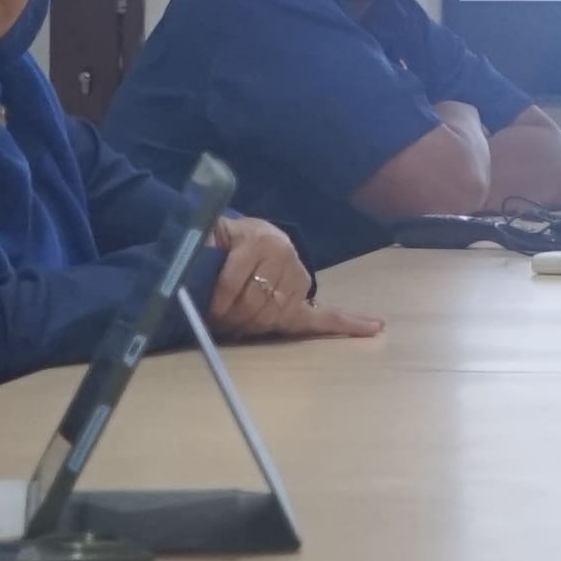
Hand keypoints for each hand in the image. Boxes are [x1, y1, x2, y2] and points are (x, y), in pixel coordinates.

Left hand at [200, 212, 380, 341]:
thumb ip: (197, 245)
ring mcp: (297, 278)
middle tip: (219, 322)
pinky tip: (374, 326)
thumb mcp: (207, 234)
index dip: (220, 299)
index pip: (236, 278)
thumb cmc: (223, 241)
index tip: (208, 311)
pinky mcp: (304, 297)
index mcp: (258, 239)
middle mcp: (283, 256)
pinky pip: (326, 315)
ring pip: (274, 315)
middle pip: (255, 301)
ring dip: (253, 325)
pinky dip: (351, 324)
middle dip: (233, 317)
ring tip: (237, 324)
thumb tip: (186, 266)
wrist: (251, 235)